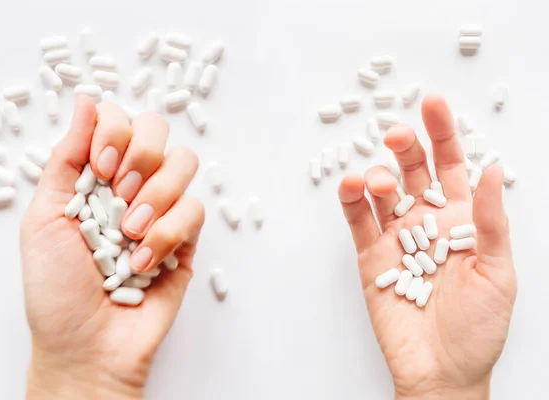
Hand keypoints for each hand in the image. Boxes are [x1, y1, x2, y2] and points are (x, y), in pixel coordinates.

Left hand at [20, 96, 204, 398]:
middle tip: (120, 193)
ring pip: (185, 163)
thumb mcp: (43, 217)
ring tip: (129, 234)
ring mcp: (162, 210)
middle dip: (142, 154)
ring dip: (156, 196)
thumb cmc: (56, 290)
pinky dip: (168, 234)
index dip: (115, 132)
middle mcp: (132, 185)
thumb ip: (67, 157)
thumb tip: (86, 100)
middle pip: (158, 128)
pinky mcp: (187, 239)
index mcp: (95, 176)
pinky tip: (143, 263)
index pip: (118, 119)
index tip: (101, 167)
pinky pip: (195, 210)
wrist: (87, 345)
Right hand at [337, 94, 515, 398]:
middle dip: (405, 145)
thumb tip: (492, 169)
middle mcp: (427, 222)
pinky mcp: (370, 257)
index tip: (432, 103)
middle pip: (413, 170)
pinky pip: (358, 221)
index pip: (452, 165)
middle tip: (396, 132)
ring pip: (382, 191)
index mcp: (462, 220)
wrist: (442, 371)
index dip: (443, 133)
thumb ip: (491, 220)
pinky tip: (352, 186)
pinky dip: (351, 200)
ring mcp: (396, 238)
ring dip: (377, 174)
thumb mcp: (498, 272)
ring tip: (379, 179)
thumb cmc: (479, 327)